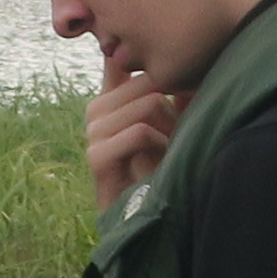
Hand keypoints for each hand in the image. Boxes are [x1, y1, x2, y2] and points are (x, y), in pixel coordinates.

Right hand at [82, 56, 181, 211]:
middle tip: (183, 133)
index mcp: (112, 99)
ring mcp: (93, 131)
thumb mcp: (172, 124)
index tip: (179, 75)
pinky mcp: (97, 155)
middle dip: (176, 106)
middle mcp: (97, 110)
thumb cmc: (163, 169)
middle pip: (150, 81)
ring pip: (149, 104)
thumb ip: (173, 92)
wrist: (145, 218)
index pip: (120, 60)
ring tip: (174, 149)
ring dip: (172, 129)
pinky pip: (140, 132)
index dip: (151, 63)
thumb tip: (182, 60)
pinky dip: (161, 146)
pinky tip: (163, 163)